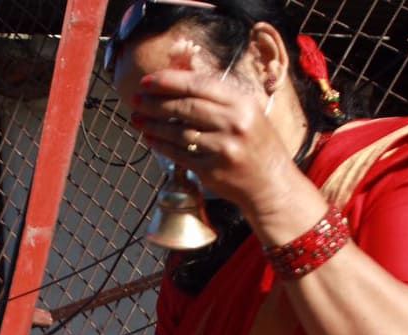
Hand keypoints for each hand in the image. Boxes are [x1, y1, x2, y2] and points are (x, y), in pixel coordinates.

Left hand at [130, 64, 298, 219]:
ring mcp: (224, 148)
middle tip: (136, 100)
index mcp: (242, 103)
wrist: (271, 184)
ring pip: (179, 133)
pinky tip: (150, 138)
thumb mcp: (246, 112)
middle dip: (155, 103)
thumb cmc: (255, 144)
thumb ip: (216, 96)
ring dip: (154, 125)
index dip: (169, 81)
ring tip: (137, 119)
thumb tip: (179, 78)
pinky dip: (161, 146)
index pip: (199, 85)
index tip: (147, 81)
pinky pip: (180, 155)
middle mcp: (235, 123)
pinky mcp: (212, 170)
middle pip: (186, 107)